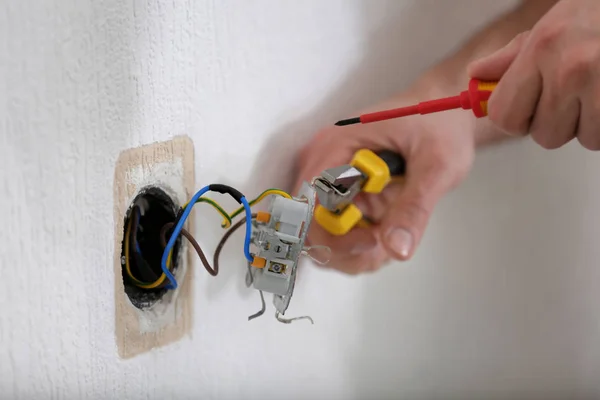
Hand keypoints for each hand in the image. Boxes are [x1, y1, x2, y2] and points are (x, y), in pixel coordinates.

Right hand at [292, 86, 475, 273]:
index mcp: (336, 147)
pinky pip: (333, 228)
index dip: (335, 235)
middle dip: (347, 248)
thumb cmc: (440, 123)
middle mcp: (321, 162)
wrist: (445, 107)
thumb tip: (396, 250)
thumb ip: (414, 207)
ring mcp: (327, 176)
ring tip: (391, 234)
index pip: (310, 207)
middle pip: (309, 226)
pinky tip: (385, 230)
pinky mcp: (338, 189)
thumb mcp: (436, 166)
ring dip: (353, 250)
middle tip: (386, 244)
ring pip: (320, 234)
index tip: (374, 239)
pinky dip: (356, 242)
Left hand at [468, 0, 599, 149]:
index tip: (527, 111)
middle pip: (543, 135)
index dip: (515, 120)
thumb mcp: (550, 27)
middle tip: (573, 94)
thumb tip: (476, 74)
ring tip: (596, 90)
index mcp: (541, 48)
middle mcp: (569, 68)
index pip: (504, 116)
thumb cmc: (594, 15)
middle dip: (555, 122)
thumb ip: (512, 57)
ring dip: (586, 123)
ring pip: (579, 139)